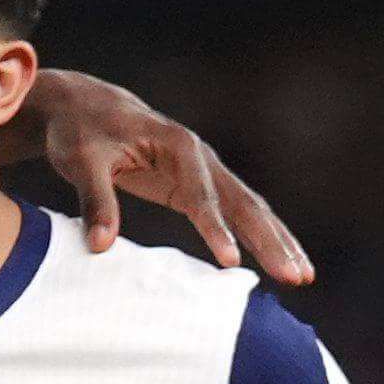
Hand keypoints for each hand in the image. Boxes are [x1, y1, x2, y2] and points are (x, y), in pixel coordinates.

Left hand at [20, 72, 313, 282]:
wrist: (83, 107)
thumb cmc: (80, 132)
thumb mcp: (81, 162)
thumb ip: (95, 200)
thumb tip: (100, 246)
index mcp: (177, 144)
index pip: (201, 194)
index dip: (216, 229)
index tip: (230, 263)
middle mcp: (201, 155)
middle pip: (244, 202)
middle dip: (269, 241)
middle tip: (294, 276)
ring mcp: (205, 171)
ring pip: (251, 208)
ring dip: (278, 242)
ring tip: (303, 277)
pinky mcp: (199, 186)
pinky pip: (238, 213)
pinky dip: (260, 237)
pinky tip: (280, 261)